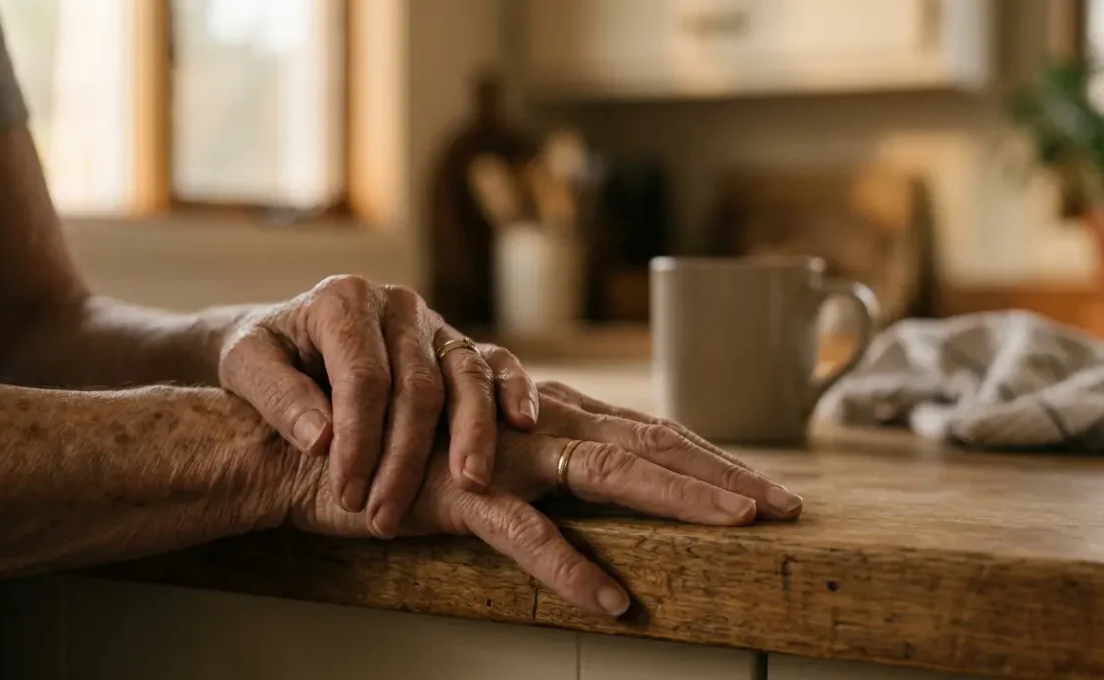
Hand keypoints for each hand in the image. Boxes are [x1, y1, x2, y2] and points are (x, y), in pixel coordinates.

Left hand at [219, 276, 537, 539]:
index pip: (363, 377)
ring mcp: (434, 323)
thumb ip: (278, 399)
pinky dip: (514, 391)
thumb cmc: (264, 355)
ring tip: (470, 485)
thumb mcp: (245, 366)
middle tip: (387, 515)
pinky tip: (523, 425)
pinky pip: (496, 363)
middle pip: (417, 385)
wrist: (285, 338)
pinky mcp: (459, 344)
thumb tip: (321, 440)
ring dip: (472, 435)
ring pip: (465, 375)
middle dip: (406, 457)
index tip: (348, 494)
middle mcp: (396, 304)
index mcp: (342, 300)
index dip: (360, 440)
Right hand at [287, 382, 802, 617]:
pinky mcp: (459, 495)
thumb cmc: (405, 456)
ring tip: (739, 528)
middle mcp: (539, 427)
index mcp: (553, 420)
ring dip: (679, 500)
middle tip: (789, 507)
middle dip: (725, 476)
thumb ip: (546, 464)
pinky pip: (522, 536)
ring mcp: (504, 458)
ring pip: (607, 475)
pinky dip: (568, 569)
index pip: (650, 435)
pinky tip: (611, 602)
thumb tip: (601, 486)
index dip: (713, 459)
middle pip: (651, 446)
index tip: (770, 490)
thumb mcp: (492, 456)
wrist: (313, 447)